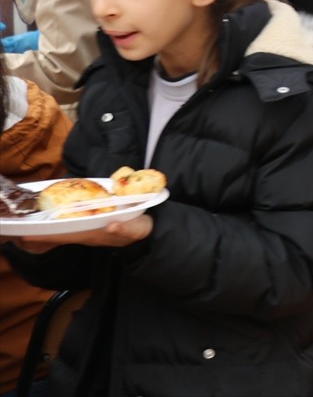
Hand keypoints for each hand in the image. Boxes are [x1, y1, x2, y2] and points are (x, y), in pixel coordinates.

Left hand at [6, 214, 152, 253]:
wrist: (148, 235)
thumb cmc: (141, 230)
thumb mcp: (138, 228)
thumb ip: (125, 228)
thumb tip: (110, 224)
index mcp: (96, 234)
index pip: (66, 235)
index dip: (46, 236)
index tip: (27, 236)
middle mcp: (87, 235)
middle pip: (57, 236)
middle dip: (37, 236)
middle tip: (14, 233)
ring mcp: (87, 233)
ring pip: (60, 234)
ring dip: (42, 233)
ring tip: (22, 230)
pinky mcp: (89, 229)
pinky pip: (67, 230)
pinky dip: (53, 229)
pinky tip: (44, 226)